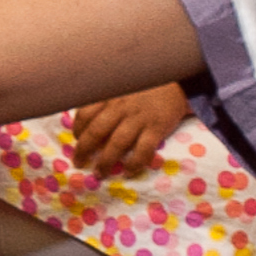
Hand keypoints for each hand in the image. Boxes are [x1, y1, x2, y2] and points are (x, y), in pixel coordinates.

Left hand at [69, 84, 187, 175]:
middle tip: (78, 163)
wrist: (178, 82)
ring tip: (99, 174)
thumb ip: (104, 101)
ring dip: (105, 161)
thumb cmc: (145, 87)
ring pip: (117, 143)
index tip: (77, 140)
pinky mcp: (156, 127)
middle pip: (97, 131)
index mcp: (110, 95)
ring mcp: (138, 118)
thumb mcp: (120, 86)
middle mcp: (120, 107)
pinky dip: (135, 163)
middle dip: (84, 150)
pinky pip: (143, 149)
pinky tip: (128, 172)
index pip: (85, 114)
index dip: (77, 130)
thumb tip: (85, 124)